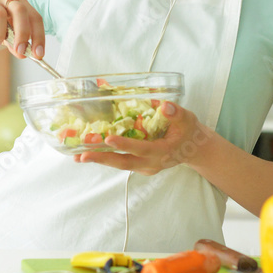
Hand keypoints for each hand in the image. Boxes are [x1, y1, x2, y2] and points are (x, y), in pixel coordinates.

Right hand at [0, 0, 45, 59]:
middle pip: (20, 10)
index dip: (39, 36)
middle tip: (20, 51)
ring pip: (0, 14)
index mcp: (17, 2)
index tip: (38, 54)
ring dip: (0, 34)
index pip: (34, 17)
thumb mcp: (3, 34)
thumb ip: (14, 43)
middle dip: (23, 33)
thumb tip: (24, 54)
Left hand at [74, 101, 213, 174]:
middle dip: (103, 159)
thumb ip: (176, 113)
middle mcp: (152, 163)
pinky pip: (121, 162)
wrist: (194, 149)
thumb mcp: (187, 118)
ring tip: (78, 156)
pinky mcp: (140, 166)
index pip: (142, 148)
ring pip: (120, 164)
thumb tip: (164, 105)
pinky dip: (106, 158)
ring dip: (100, 160)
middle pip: (124, 163)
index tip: (108, 139)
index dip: (125, 144)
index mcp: (164, 151)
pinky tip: (90, 153)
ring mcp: (145, 167)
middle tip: (82, 156)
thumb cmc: (189, 131)